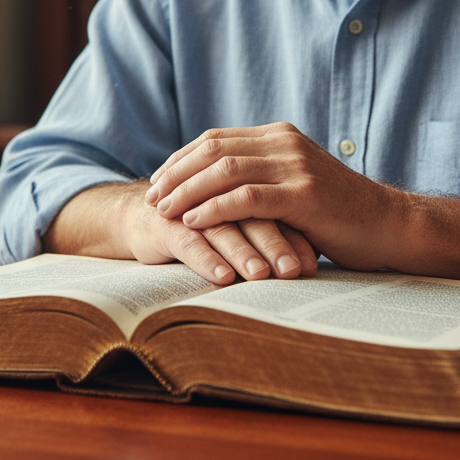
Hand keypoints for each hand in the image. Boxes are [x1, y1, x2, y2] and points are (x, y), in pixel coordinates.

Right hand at [44, 181, 317, 285]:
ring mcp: (189, 205)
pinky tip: (223, 278)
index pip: (274, 204)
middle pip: (253, 211)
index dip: (296, 232)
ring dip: (244, 251)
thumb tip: (314, 262)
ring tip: (262, 275)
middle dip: (276, 242)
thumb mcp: (239, 224)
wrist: (144, 218)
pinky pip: (188, 241)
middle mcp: (217, 189)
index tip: (315, 263)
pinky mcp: (164, 224)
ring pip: (222, 226)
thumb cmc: (203, 225)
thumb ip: (271, 229)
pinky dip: (207, 259)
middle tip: (296, 271)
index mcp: (241, 181)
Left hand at [144, 123, 401, 270]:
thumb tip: (215, 186)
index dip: (181, 159)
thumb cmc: (339, 214)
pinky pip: (246, 197)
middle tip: (151, 196)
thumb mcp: (296, 184)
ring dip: (186, 190)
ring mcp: (295, 166)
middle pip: (213, 149)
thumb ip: (263, 177)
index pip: (216, 139)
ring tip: (163, 209)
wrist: (389, 225)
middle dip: (176, 173)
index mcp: (280, 136)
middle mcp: (285, 143)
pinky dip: (213, 208)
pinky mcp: (304, 195)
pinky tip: (193, 221)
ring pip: (224, 170)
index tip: (158, 180)